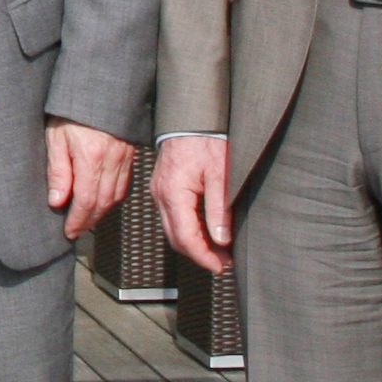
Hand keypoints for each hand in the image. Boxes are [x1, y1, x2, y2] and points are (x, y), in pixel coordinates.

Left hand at [46, 116, 134, 239]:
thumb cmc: (72, 108)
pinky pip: (124, 183)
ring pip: (116, 196)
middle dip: (89, 221)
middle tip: (76, 231)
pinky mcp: (130, 153)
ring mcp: (124, 157)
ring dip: (101, 212)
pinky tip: (102, 200)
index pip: (86, 200)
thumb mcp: (56, 137)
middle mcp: (112, 160)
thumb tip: (57, 201)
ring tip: (86, 220)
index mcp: (91, 157)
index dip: (78, 220)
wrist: (99, 88)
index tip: (69, 231)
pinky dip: (113, 197)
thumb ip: (58, 171)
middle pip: (103, 202)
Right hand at [152, 134, 231, 273]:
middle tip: (221, 262)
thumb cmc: (206, 138)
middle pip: (175, 237)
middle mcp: (161, 194)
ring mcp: (159, 190)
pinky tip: (205, 229)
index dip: (203, 256)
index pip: (185, 237)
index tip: (219, 266)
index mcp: (173, 193)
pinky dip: (188, 228)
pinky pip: (172, 215)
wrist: (192, 115)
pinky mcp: (164, 186)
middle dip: (198, 253)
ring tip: (217, 249)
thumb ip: (219, 208)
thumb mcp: (221, 174)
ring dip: (193, 242)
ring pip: (172, 228)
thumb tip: (221, 238)